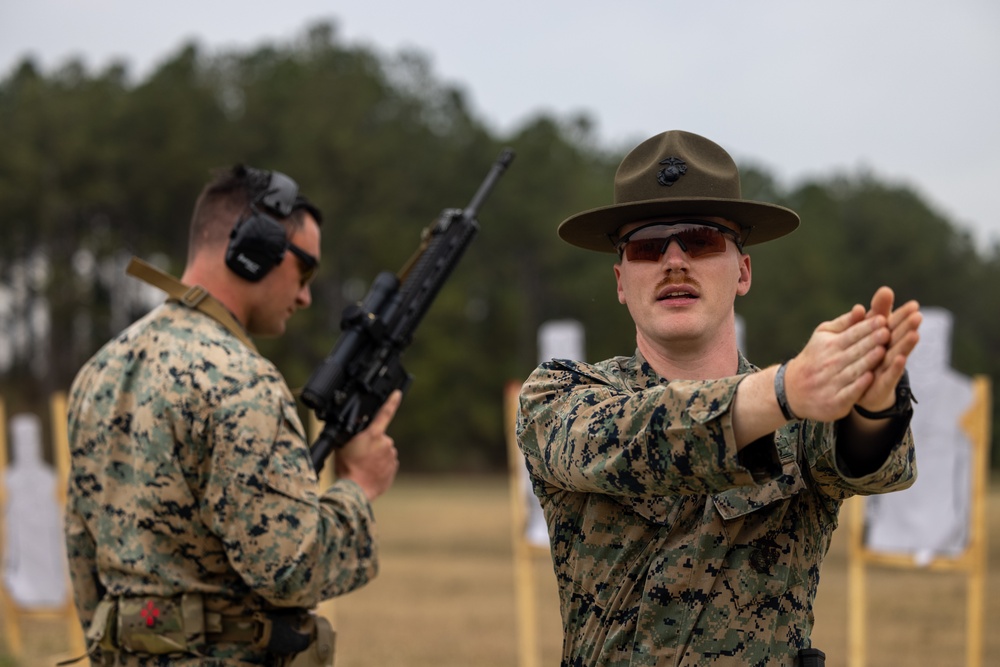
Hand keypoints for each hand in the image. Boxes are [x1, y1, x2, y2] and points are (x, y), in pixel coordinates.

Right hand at [334, 390, 401, 499]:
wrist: (356, 490)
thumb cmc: (347, 468)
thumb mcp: (342, 445)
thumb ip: (352, 434)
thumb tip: (353, 426)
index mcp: (373, 434)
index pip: (385, 413)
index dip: (392, 402)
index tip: (397, 393)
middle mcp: (386, 443)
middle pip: (379, 438)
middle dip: (372, 444)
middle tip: (359, 455)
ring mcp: (391, 456)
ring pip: (384, 451)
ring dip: (376, 456)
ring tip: (363, 466)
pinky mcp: (394, 468)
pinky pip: (387, 463)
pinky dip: (380, 466)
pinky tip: (370, 472)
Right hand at [783, 302, 889, 421]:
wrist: (794, 390)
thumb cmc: (815, 358)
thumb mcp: (823, 337)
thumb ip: (844, 324)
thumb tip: (861, 308)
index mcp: (829, 345)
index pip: (852, 334)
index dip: (867, 327)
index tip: (882, 320)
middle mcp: (829, 362)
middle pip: (855, 351)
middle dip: (871, 341)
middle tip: (887, 332)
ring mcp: (831, 382)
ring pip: (853, 370)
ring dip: (868, 361)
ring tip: (883, 351)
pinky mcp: (834, 401)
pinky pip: (849, 391)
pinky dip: (859, 384)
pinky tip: (870, 377)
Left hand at [855, 287, 921, 412]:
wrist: (860, 389)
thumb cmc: (867, 354)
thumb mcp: (867, 330)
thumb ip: (876, 311)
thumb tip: (885, 289)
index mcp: (883, 338)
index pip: (894, 324)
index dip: (903, 315)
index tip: (914, 304)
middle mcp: (888, 352)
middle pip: (898, 337)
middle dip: (907, 326)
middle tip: (917, 315)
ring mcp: (886, 368)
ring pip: (896, 354)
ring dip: (906, 345)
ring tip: (914, 334)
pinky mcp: (882, 384)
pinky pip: (889, 375)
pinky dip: (895, 367)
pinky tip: (901, 358)